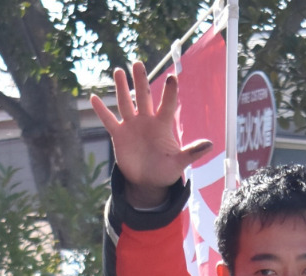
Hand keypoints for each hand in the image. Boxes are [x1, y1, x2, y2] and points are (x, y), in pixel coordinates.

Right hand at [91, 61, 211, 207]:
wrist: (148, 182)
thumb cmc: (165, 171)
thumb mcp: (178, 163)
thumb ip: (192, 152)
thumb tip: (211, 145)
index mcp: (162, 125)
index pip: (167, 104)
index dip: (170, 92)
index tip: (172, 76)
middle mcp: (146, 121)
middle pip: (143, 96)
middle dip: (141, 80)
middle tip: (138, 63)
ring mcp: (132, 126)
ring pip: (126, 103)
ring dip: (121, 88)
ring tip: (118, 71)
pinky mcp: (119, 135)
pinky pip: (109, 121)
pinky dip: (101, 111)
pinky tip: (94, 98)